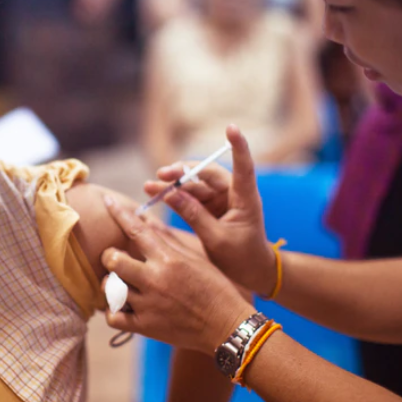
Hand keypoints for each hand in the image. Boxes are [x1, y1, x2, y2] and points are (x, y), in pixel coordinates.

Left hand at [101, 196, 254, 354]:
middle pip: (113, 259)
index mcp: (169, 258)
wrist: (228, 327)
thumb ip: (168, 239)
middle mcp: (155, 279)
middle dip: (109, 256)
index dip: (118, 212)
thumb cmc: (216, 288)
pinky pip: (113, 317)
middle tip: (115, 259)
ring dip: (111, 284)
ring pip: (109, 288)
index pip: (136, 229)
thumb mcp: (195, 258)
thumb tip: (145, 219)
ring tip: (121, 285)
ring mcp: (148, 304)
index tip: (107, 201)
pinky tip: (122, 307)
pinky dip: (113, 311)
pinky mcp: (146, 327)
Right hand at [145, 125, 276, 296]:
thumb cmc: (242, 258)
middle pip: (206, 174)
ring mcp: (222, 200)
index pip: (243, 166)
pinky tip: (156, 195)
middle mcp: (234, 194)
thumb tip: (171, 194)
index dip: (238, 146)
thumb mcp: (216, 239)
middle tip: (161, 175)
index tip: (232, 128)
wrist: (252, 273)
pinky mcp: (212, 209)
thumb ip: (194, 216)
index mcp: (245, 199)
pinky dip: (174, 197)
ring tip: (149, 186)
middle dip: (182, 172)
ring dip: (173, 186)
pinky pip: (190, 198)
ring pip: (194, 186)